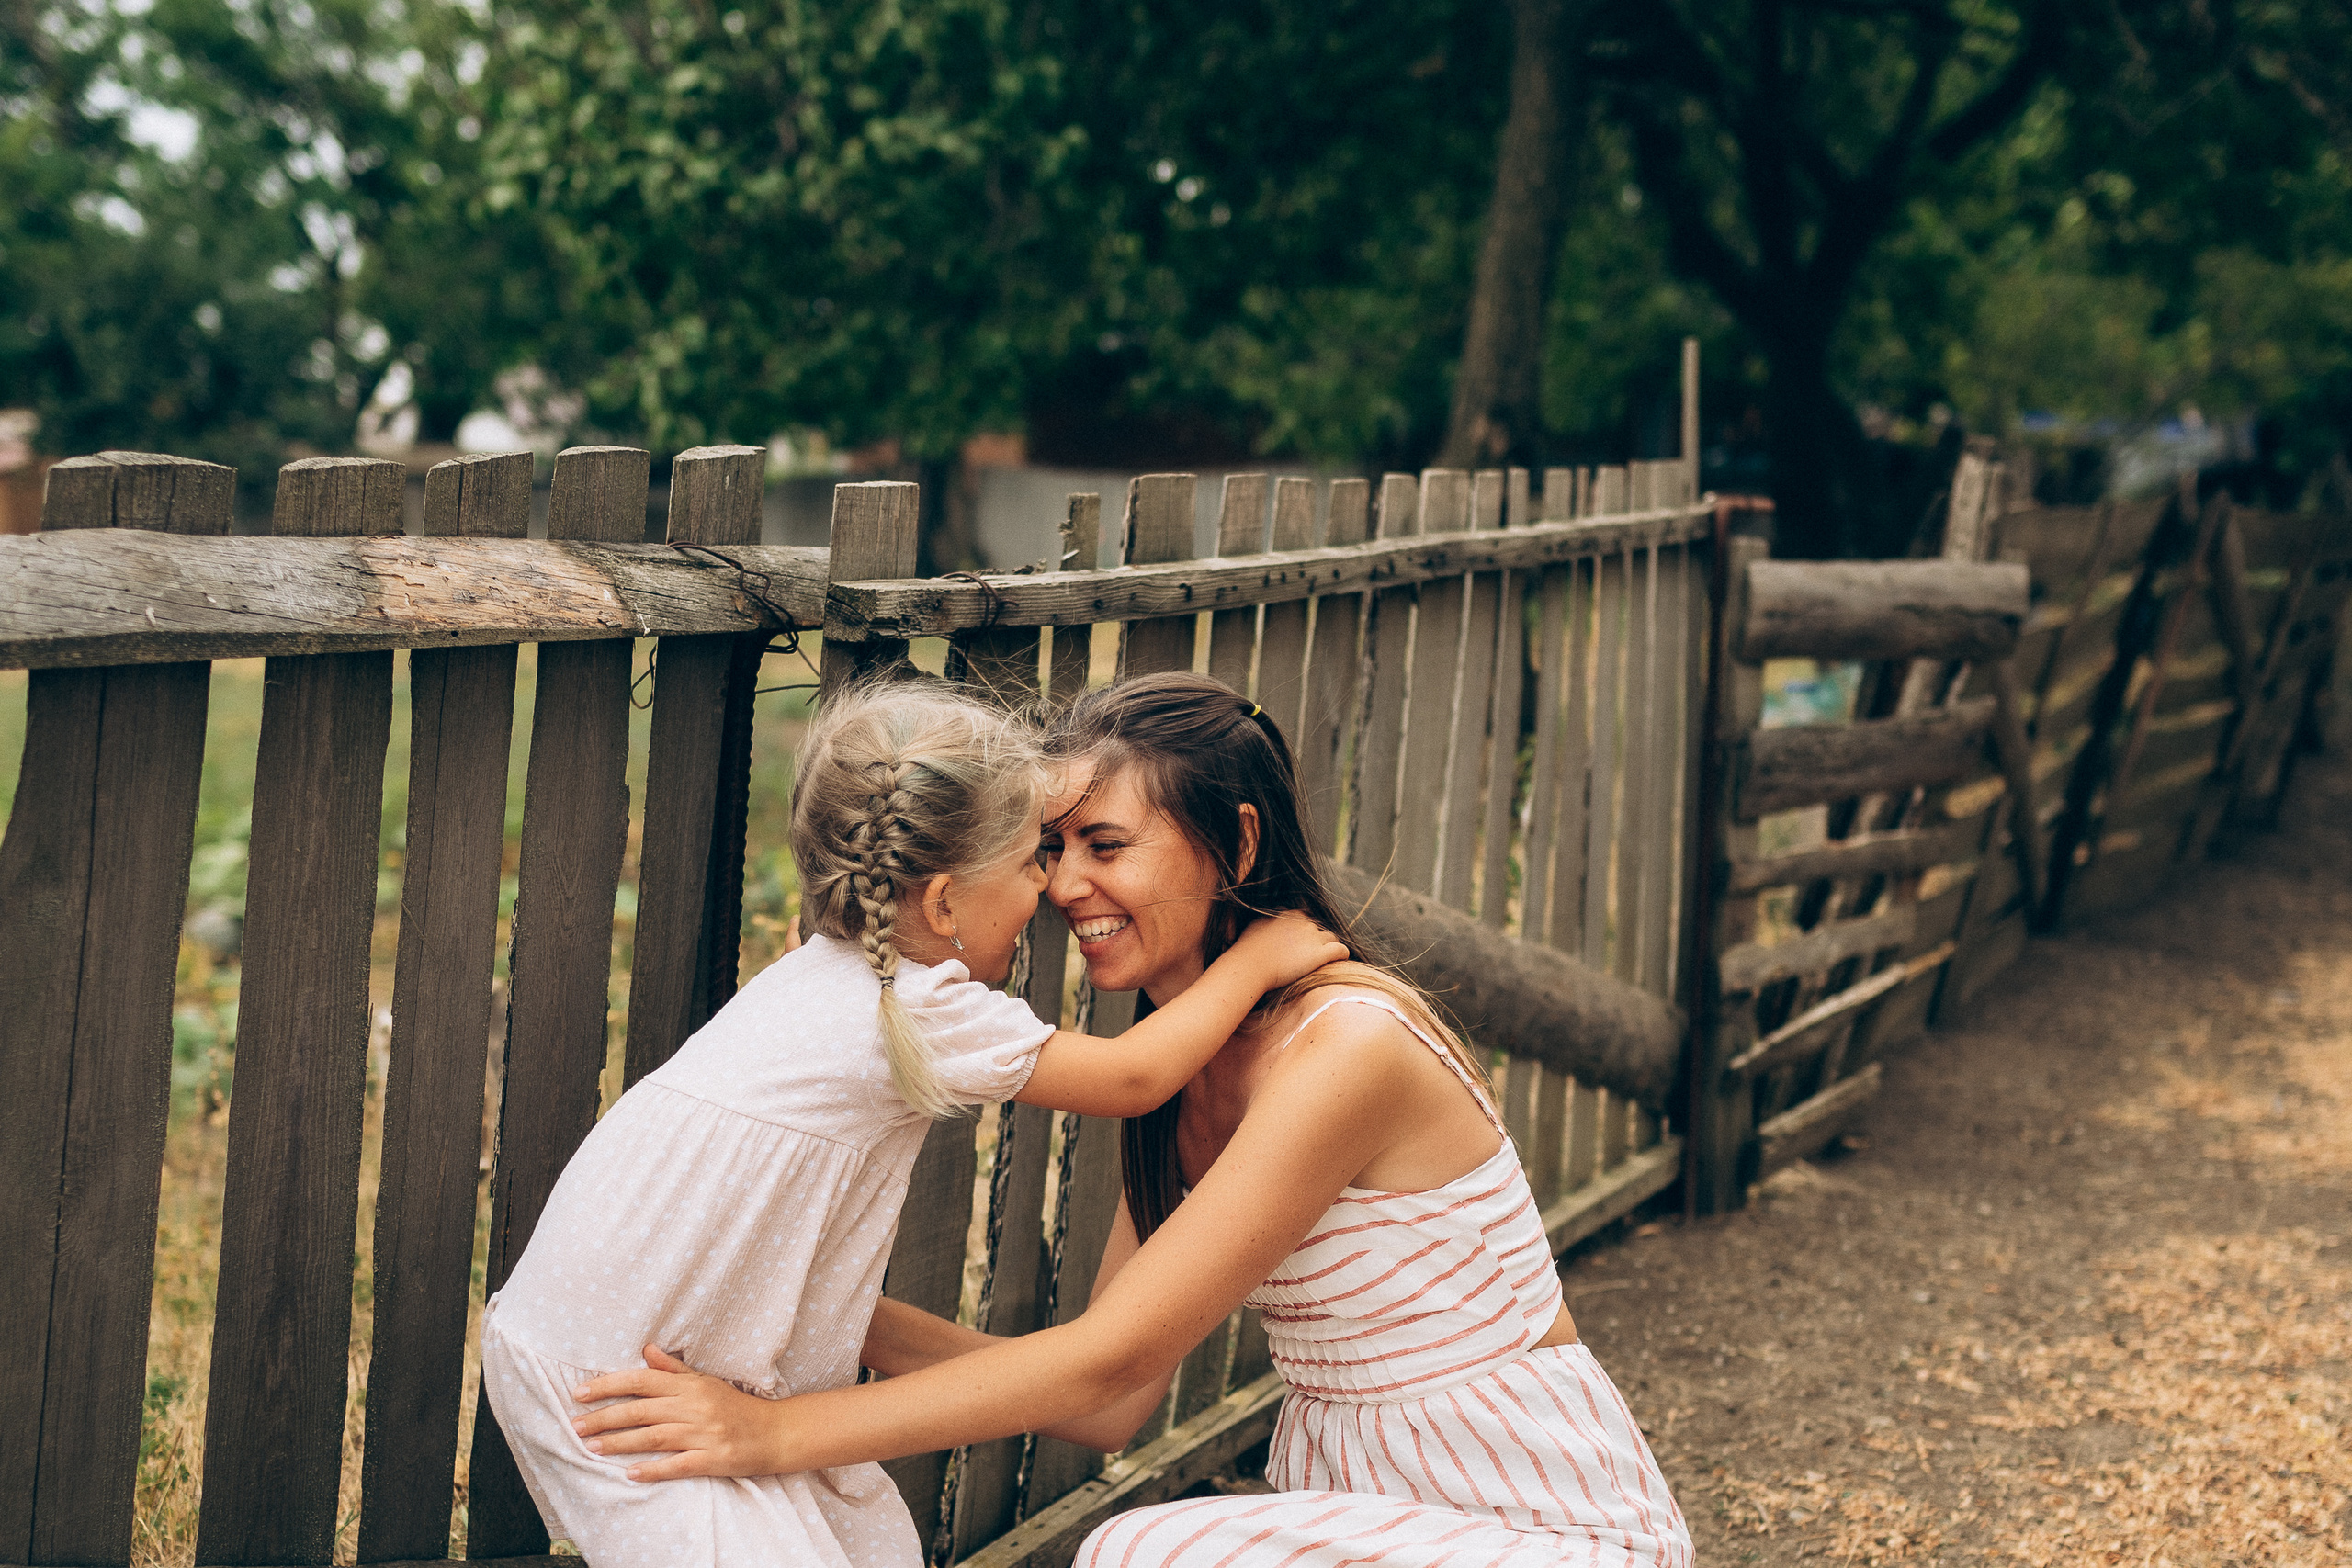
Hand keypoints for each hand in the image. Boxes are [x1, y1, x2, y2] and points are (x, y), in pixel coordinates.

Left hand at [571, 1345, 786, 1480]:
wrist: (776, 1432)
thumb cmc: (737, 1407)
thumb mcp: (707, 1382)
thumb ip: (674, 1369)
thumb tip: (646, 1349)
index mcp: (691, 1386)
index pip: (643, 1380)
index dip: (609, 1385)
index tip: (581, 1392)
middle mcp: (695, 1406)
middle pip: (641, 1410)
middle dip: (604, 1417)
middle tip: (574, 1425)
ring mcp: (704, 1433)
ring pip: (654, 1437)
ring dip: (620, 1443)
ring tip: (591, 1448)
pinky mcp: (713, 1459)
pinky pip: (678, 1465)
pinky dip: (654, 1469)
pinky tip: (631, 1474)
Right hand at [1223, 910, 1348, 988]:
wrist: (1249, 966)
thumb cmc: (1246, 949)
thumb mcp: (1254, 925)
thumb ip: (1267, 921)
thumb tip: (1269, 920)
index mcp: (1289, 914)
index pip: (1304, 918)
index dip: (1304, 932)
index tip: (1300, 944)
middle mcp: (1304, 921)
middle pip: (1318, 928)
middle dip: (1316, 940)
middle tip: (1309, 955)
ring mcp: (1314, 937)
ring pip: (1331, 938)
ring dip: (1328, 947)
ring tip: (1325, 960)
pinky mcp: (1321, 954)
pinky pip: (1341, 950)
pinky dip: (1343, 954)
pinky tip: (1340, 960)